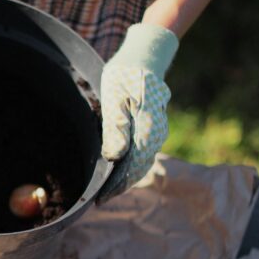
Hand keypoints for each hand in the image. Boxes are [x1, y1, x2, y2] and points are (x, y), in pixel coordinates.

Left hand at [99, 24, 178, 200]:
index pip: (133, 163)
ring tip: (107, 192)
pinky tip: (118, 174)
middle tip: (100, 200)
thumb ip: (116, 126)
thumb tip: (116, 157)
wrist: (144, 58)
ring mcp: (158, 131)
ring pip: (143, 162)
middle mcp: (157, 132)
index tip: (102, 197)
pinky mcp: (154, 129)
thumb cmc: (124, 75)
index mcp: (148, 125)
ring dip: (126, 178)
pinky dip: (131, 167)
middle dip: (120, 186)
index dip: (118, 183)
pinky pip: (144, 154)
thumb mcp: (114, 97)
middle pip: (140, 167)